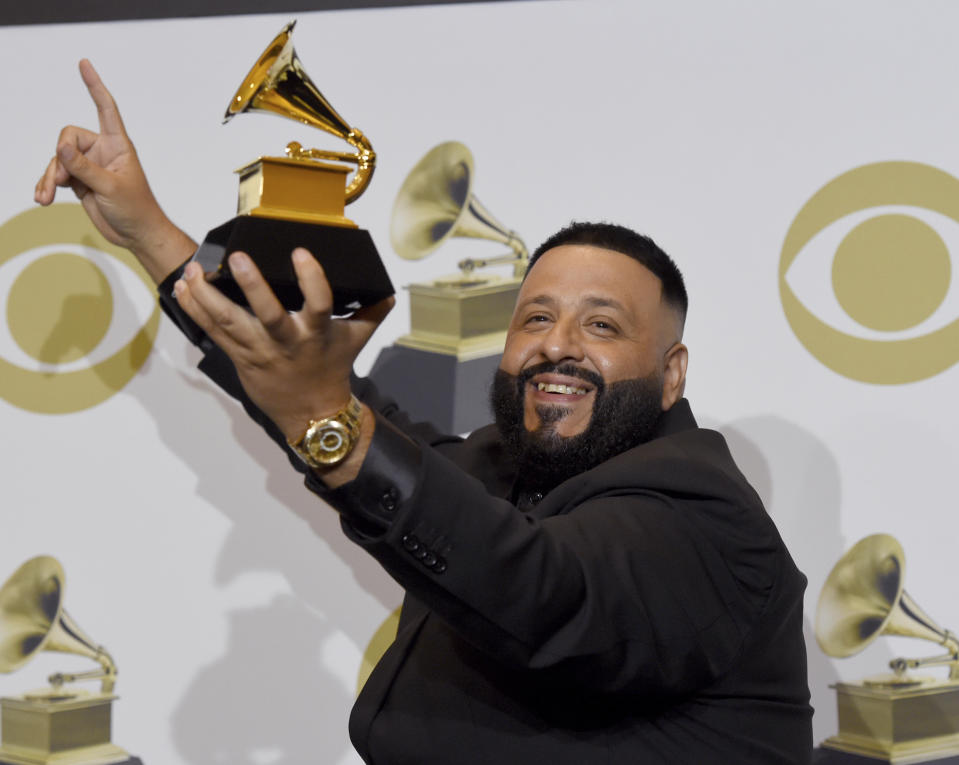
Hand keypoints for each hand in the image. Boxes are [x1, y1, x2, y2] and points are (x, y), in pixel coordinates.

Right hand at [34, 59, 194, 283]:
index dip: (95, 87)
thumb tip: (61, 148)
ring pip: (58, 159)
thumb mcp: (110, 188)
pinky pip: (56, 176)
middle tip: (61, 180)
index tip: (84, 64)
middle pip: (68, 138)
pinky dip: (47, 186)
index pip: (105, 109)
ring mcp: (89, 166)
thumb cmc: (135, 209)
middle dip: (59, 158)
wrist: (136, 234)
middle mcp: (102, 151)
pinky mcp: (80, 181)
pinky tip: (42, 198)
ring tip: (46, 196)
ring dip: (49, 177)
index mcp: (118, 145)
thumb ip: (84, 168)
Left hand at [173, 247, 393, 441]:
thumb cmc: (331, 370)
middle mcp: (286, 341)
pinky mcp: (239, 356)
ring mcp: (259, 350)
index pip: (318, 303)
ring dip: (206, 296)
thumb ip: (371, 312)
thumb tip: (388, 291)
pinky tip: (183, 288)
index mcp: (316, 334)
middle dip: (251, 286)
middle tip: (237, 257)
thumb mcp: (356, 340)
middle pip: (267, 314)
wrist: (312, 414)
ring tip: (192, 269)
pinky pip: (213, 332)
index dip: (311, 279)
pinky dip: (196, 309)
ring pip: (229, 322)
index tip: (301, 252)